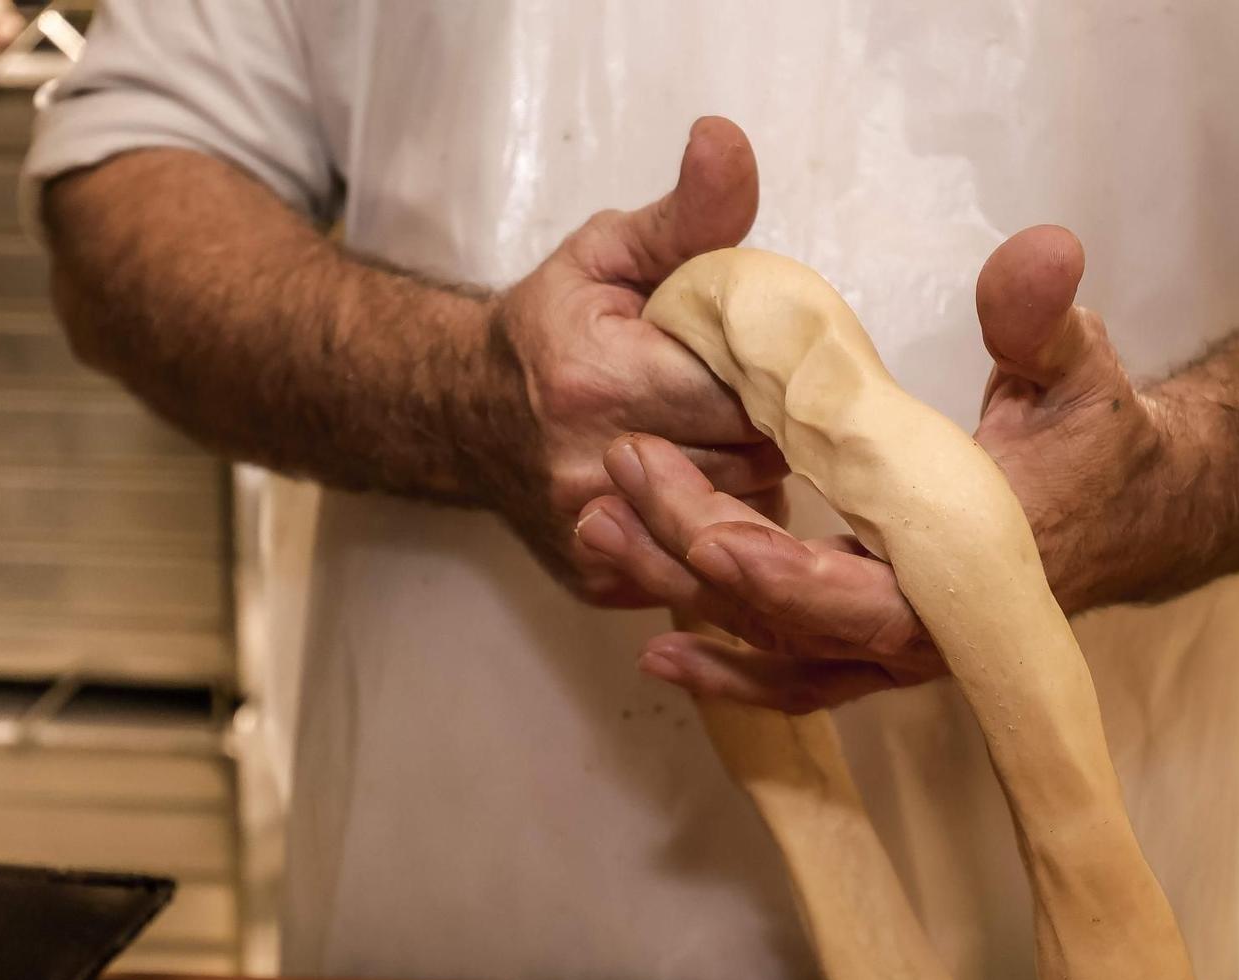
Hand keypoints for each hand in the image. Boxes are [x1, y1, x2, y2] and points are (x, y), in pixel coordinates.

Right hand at [485, 116, 786, 605]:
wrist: (464, 413)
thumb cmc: (553, 327)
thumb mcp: (612, 253)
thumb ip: (689, 213)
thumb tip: (727, 140)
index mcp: (600, 381)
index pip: (745, 393)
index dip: (773, 377)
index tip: (772, 360)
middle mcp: (593, 469)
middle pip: (751, 462)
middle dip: (771, 430)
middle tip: (760, 400)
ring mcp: (597, 534)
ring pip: (737, 519)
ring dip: (754, 483)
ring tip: (730, 441)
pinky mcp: (603, 580)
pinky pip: (703, 564)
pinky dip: (719, 530)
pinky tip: (703, 489)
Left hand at [576, 224, 1162, 710]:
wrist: (1124, 515)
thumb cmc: (1097, 439)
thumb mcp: (1081, 366)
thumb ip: (1046, 318)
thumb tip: (1042, 253)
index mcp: (974, 563)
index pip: (866, 592)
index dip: (786, 575)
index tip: (708, 534)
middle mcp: (931, 628)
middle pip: (792, 617)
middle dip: (698, 553)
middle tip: (625, 475)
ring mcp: (901, 649)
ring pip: (777, 645)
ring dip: (685, 595)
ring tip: (602, 530)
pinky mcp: (879, 649)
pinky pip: (794, 672)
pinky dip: (728, 666)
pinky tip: (660, 646)